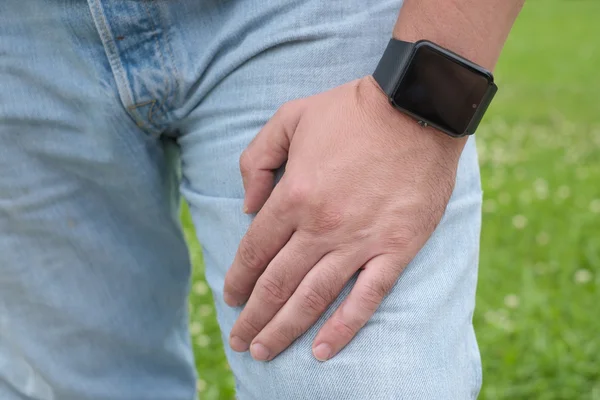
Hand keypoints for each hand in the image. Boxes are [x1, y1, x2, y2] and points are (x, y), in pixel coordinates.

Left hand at [224, 76, 465, 361]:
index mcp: (294, 194)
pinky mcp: (396, 249)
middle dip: (252, 317)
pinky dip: (344, 328)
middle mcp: (321, 226)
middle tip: (238, 341)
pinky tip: (323, 351)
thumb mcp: (290, 117)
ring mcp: (360, 241)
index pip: (255, 250)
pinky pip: (366, 298)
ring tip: (263, 352)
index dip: (237, 279)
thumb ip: (257, 158)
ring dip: (284, 329)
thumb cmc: (352, 111)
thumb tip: (246, 205)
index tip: (229, 299)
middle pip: (276, 283)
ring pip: (313, 298)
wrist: (417, 107)